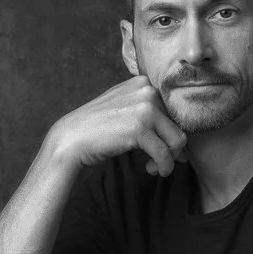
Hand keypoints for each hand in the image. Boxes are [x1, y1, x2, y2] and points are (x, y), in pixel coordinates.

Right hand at [47, 75, 187, 177]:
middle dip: (172, 148)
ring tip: (156, 168)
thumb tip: (182, 137)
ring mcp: (144, 108)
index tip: (163, 148)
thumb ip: (149, 112)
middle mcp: (146, 90)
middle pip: (178, 124)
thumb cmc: (98, 130)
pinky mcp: (140, 129)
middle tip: (157, 162)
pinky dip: (163, 167)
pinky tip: (152, 170)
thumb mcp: (124, 108)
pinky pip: (165, 154)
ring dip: (170, 159)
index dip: (170, 132)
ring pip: (177, 140)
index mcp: (143, 83)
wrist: (71, 140)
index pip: (173, 110)